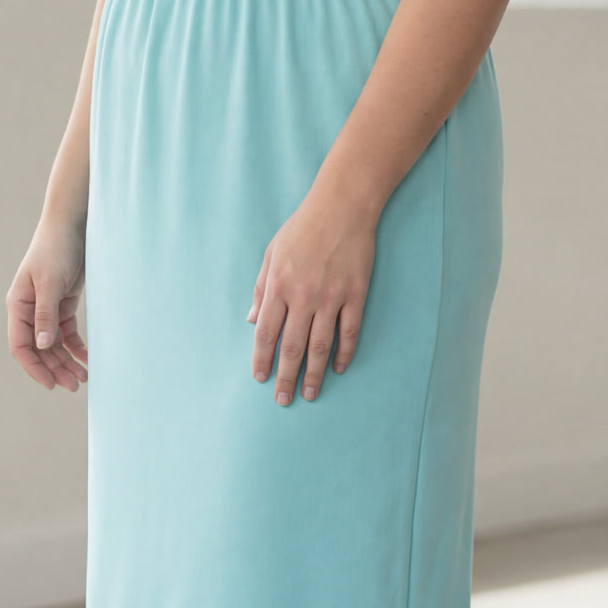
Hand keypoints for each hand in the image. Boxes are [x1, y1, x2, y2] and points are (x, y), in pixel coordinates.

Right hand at [6, 220, 90, 391]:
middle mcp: (29, 310)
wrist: (73, 226)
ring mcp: (47, 309)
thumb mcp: (50, 283)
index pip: (21, 346)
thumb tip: (43, 346)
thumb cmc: (56, 250)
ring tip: (84, 378)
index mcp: (18, 306)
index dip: (34, 367)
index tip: (50, 385)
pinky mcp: (64, 305)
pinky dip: (76, 347)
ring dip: (66, 362)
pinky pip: (67, 333)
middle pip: (40, 349)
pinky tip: (88, 359)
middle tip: (75, 386)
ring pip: (54, 345)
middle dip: (55, 369)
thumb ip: (45, 315)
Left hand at [247, 183, 376, 404]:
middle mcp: (303, 296)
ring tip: (309, 394)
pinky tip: (338, 369)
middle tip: (283, 400)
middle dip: (286, 377)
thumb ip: (261, 289)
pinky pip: (349, 331)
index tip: (261, 379)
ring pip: (320, 346)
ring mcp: (331, 297)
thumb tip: (252, 321)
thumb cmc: (302, 228)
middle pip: (292, 346)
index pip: (266, 333)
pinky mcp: (355, 294)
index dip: (262, 359)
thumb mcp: (271, 253)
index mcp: (279, 286)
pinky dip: (344, 353)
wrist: (342, 207)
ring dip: (313, 374)